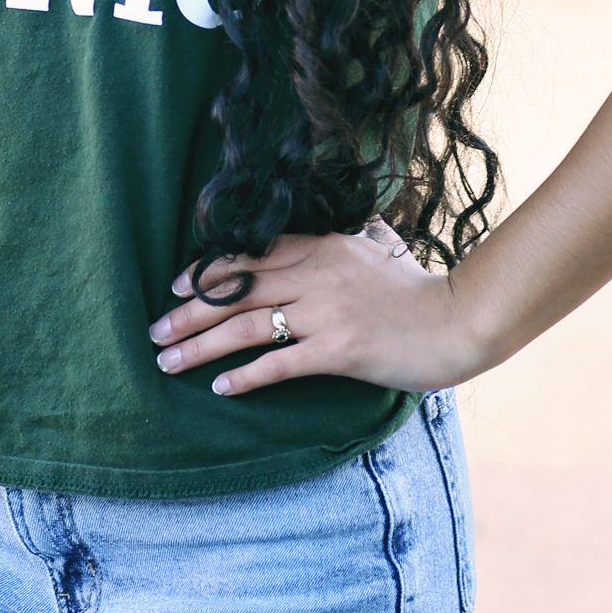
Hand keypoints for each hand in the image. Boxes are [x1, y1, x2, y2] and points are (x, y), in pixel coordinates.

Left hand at [148, 218, 476, 397]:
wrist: (456, 321)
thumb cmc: (421, 288)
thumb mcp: (386, 247)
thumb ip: (366, 234)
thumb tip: (364, 224)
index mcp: (322, 246)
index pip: (251, 256)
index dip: (209, 273)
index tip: (176, 287)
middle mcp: (316, 274)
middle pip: (237, 292)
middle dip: (189, 313)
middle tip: (155, 332)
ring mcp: (326, 312)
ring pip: (247, 326)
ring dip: (201, 346)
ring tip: (169, 362)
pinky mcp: (338, 350)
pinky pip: (280, 363)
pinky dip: (246, 376)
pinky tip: (221, 388)